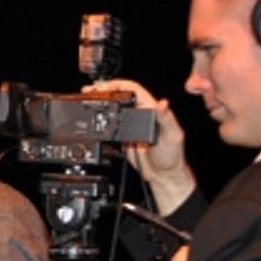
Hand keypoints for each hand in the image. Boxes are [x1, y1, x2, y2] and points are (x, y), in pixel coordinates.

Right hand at [83, 78, 196, 213]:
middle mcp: (140, 114)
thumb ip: (166, 119)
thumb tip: (162, 103)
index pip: (133, 89)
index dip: (118, 84)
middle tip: (89, 91)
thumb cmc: (172, 156)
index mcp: (152, 110)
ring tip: (87, 99)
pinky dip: (100, 118)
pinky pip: (109, 124)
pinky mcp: (123, 136)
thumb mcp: (173, 135)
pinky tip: (92, 116)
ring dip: (100, 102)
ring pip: (113, 108)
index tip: (105, 86)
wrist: (162, 175)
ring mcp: (130, 125)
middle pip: (119, 95)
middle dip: (103, 90)